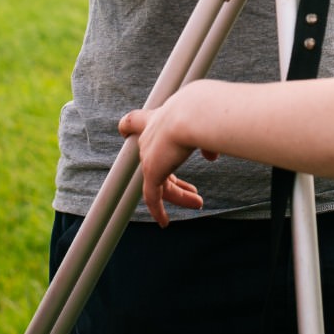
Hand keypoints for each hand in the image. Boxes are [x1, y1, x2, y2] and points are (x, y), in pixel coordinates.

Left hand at [119, 99, 208, 227]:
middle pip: (156, 164)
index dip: (129, 127)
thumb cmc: (200, 111)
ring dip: (180, 195)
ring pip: (160, 183)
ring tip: (198, 203)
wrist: (192, 113)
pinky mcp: (151, 172)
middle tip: (194, 192)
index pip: (135, 121)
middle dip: (176, 181)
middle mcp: (149, 137)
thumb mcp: (204, 125)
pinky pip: (152, 197)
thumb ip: (205, 142)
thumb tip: (211, 156)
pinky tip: (164, 222)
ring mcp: (148, 156)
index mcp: (157, 119)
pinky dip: (158, 211)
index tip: (123, 131)